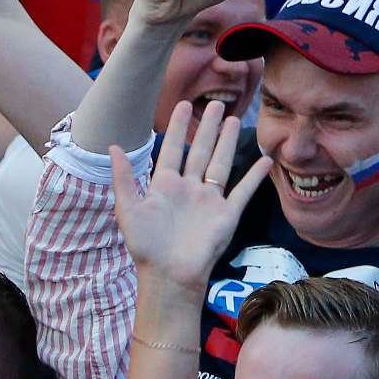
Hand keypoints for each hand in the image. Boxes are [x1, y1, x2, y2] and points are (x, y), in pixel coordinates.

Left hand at [114, 100, 269, 293]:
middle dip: (207, 127)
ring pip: (221, 163)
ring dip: (227, 142)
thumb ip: (124, 178)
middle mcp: (190, 188)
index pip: (174, 149)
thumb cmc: (146, 246)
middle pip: (200, 150)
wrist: (170, 276)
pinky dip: (254, 175)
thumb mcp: (128, 209)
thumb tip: (114, 146)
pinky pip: (243, 190)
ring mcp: (210, 200)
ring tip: (233, 119)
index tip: (184, 104)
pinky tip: (264, 160)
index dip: (179, 127)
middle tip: (215, 102)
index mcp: (166, 186)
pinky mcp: (227, 214)